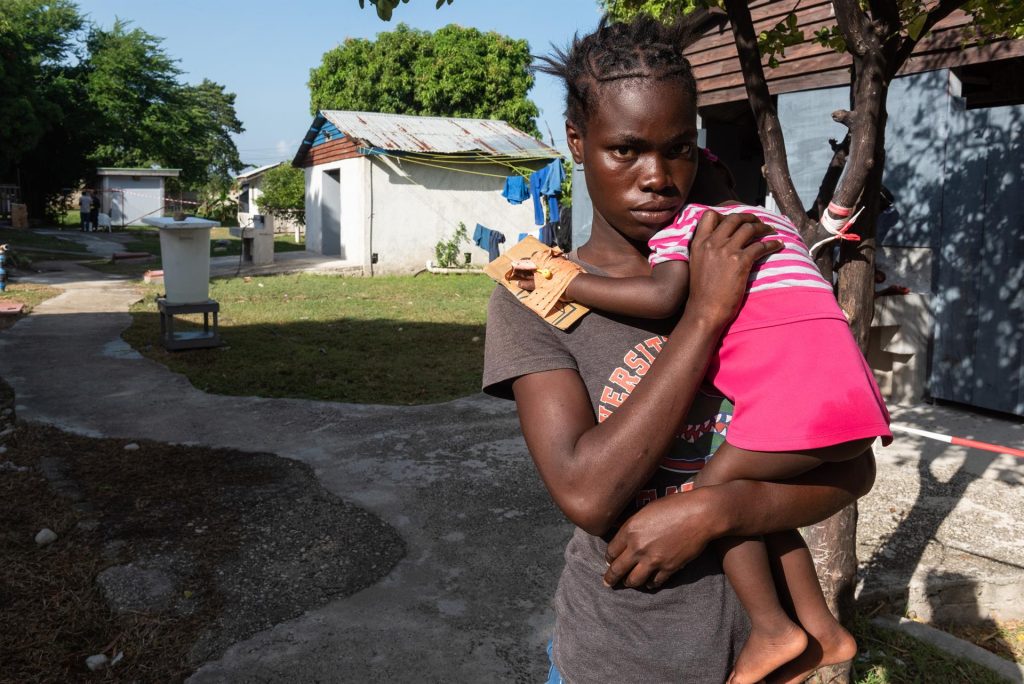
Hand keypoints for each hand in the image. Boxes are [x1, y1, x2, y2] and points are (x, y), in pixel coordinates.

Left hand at [603, 488, 715, 589]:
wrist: (700, 514)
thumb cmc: (674, 505)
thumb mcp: (646, 509)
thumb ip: (633, 524)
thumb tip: (625, 534)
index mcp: (630, 530)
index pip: (611, 551)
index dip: (609, 558)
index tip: (609, 561)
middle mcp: (638, 547)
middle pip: (617, 569)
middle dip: (611, 578)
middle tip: (607, 583)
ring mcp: (653, 560)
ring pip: (634, 580)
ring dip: (629, 583)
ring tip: (627, 584)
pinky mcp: (669, 568)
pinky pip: (654, 582)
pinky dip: (650, 584)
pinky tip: (649, 583)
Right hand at [685, 211, 781, 328]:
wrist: (705, 310)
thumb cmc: (702, 293)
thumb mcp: (697, 264)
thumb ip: (706, 250)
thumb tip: (721, 242)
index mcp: (699, 243)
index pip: (709, 215)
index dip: (725, 214)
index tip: (736, 220)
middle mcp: (711, 243)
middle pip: (733, 218)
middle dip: (749, 217)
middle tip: (758, 222)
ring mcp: (726, 251)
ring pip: (749, 228)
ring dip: (763, 227)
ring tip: (771, 231)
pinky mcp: (739, 262)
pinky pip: (760, 246)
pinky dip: (772, 244)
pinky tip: (778, 245)